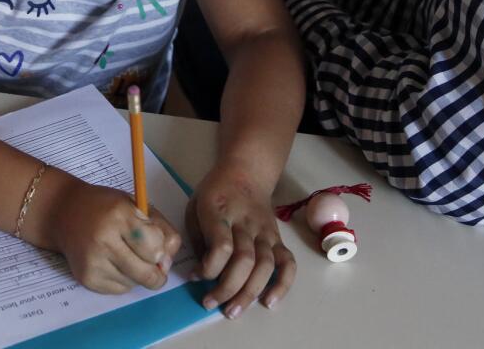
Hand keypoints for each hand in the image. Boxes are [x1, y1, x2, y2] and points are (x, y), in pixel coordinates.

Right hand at [51, 181, 181, 294]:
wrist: (64, 213)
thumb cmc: (107, 207)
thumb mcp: (137, 206)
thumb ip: (162, 230)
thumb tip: (167, 264)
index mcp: (120, 216)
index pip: (154, 248)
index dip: (161, 252)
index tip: (159, 248)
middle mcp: (104, 240)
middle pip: (146, 274)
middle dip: (157, 274)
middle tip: (156, 268)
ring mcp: (93, 261)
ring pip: (134, 284)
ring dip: (138, 275)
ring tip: (127, 257)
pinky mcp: (86, 278)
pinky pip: (118, 289)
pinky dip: (123, 280)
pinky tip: (113, 263)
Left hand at [186, 164, 295, 316]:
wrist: (247, 171)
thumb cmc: (215, 191)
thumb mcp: (196, 205)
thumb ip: (199, 237)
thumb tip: (201, 273)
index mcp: (220, 211)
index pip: (222, 245)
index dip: (209, 267)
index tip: (195, 276)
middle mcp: (246, 222)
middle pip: (244, 260)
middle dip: (227, 288)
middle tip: (211, 304)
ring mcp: (265, 231)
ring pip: (265, 265)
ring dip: (250, 293)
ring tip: (233, 311)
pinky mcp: (277, 238)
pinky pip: (287, 262)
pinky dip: (283, 284)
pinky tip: (270, 301)